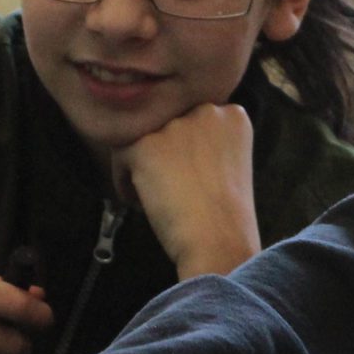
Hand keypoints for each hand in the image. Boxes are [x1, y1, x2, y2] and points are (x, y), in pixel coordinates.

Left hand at [112, 103, 259, 279]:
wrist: (219, 242)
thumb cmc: (226, 217)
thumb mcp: (230, 165)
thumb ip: (207, 143)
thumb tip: (172, 143)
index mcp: (233, 116)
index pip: (194, 119)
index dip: (187, 150)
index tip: (189, 177)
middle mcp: (206, 111)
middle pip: (167, 125)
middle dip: (164, 154)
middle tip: (171, 188)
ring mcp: (175, 126)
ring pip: (142, 138)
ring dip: (144, 167)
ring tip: (156, 198)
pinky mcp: (145, 145)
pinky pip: (121, 157)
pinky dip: (125, 182)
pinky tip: (142, 204)